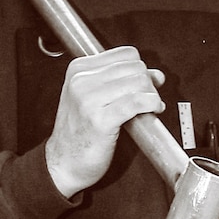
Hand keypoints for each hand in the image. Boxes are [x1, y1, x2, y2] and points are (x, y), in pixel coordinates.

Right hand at [45, 46, 165, 197]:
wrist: (62, 164)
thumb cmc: (79, 133)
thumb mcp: (93, 98)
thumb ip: (123, 81)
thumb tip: (156, 74)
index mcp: (79, 70)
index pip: (126, 54)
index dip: (141, 69)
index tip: (144, 84)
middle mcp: (81, 81)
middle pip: (135, 67)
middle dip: (149, 83)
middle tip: (148, 100)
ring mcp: (89, 100)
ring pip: (139, 82)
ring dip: (152, 95)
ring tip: (150, 107)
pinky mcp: (100, 120)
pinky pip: (137, 102)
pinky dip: (151, 104)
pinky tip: (153, 111)